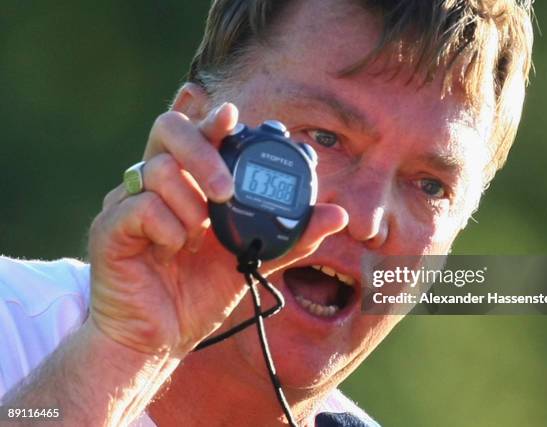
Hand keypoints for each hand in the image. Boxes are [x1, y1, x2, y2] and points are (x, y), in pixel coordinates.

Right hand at [87, 103, 347, 357]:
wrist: (160, 338)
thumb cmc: (199, 294)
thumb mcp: (251, 260)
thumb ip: (291, 236)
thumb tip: (339, 215)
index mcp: (188, 184)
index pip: (196, 134)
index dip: (213, 121)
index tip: (233, 116)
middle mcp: (156, 184)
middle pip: (168, 130)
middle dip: (202, 152)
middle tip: (226, 191)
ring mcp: (128, 202)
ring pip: (155, 169)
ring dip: (189, 204)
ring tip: (198, 236)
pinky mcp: (109, 228)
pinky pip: (139, 207)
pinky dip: (168, 228)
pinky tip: (175, 250)